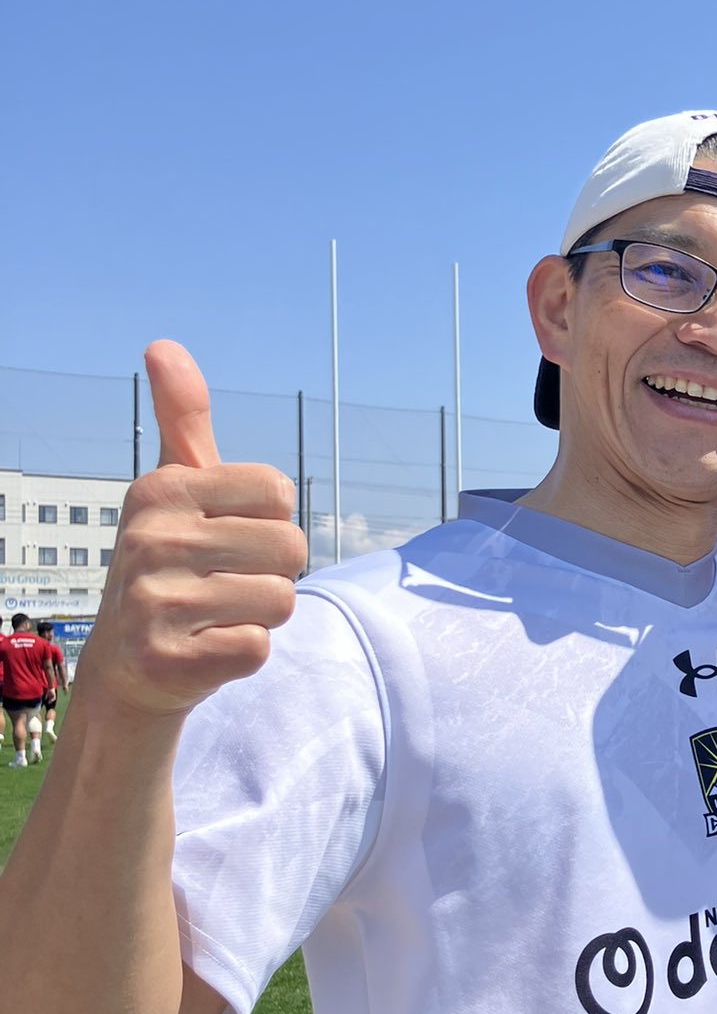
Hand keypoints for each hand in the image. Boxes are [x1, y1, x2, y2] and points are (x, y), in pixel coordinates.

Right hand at [73, 342, 308, 719]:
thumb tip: (162, 344)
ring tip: (213, 617)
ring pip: (281, 600)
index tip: (227, 539)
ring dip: (260, 616)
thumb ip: (182, 419)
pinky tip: (205, 650)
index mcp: (162, 490)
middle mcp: (150, 539)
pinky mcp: (168, 661)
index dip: (270, 523)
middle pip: (291, 549)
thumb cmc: (170, 568)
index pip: (281, 493)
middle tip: (222, 586)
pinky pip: (258, 648)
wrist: (128, 670)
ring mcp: (154, 603)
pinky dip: (243, 654)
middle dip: (272, 574)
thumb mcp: (176, 489)